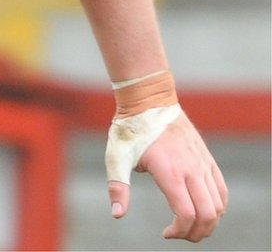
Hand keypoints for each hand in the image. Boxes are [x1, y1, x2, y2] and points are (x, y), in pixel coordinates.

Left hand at [108, 113, 227, 241]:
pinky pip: (221, 189)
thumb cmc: (129, 131)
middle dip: (197, 233)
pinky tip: (201, 210)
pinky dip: (217, 206)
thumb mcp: (116, 158)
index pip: (187, 214)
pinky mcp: (207, 159)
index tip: (165, 233)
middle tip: (180, 235)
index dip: (180, 231)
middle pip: (208, 214)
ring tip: (189, 226)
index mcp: (169, 172)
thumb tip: (117, 215)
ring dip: (209, 222)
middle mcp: (191, 170)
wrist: (149, 102)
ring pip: (218, 204)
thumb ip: (118, 188)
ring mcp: (202, 164)